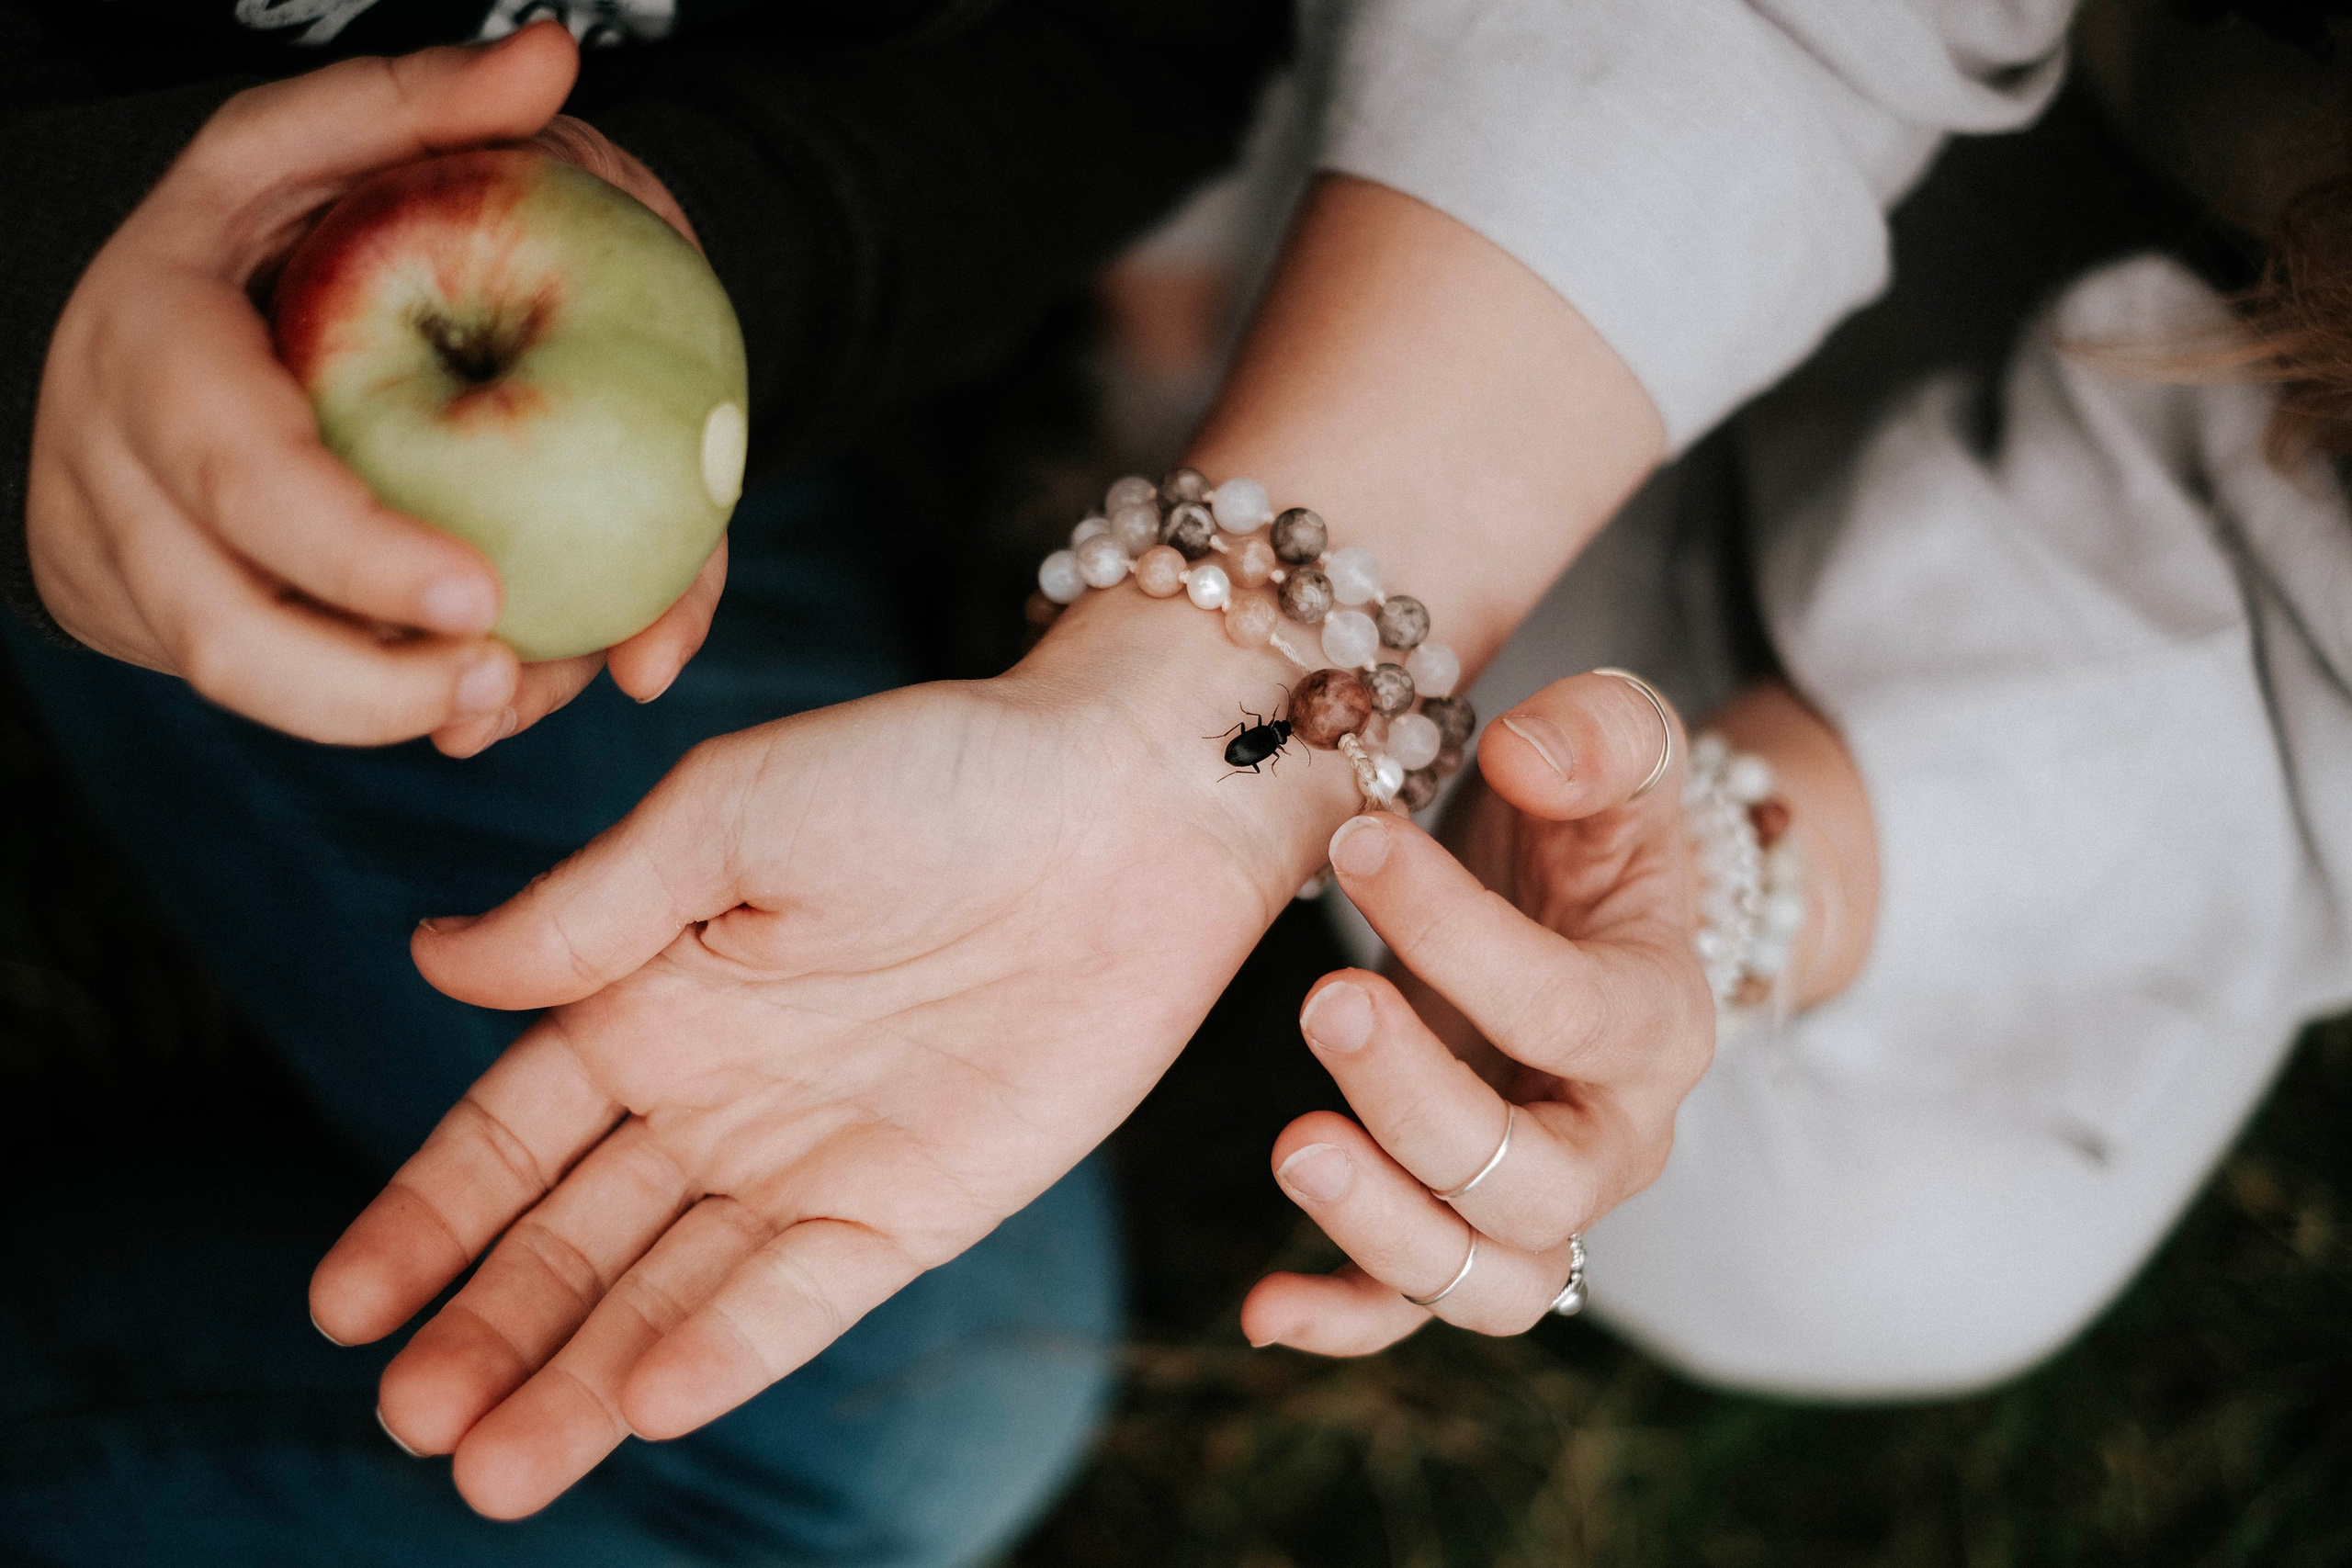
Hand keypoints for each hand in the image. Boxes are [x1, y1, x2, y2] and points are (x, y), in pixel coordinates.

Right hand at [25, 23, 719, 751]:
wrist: (108, 322)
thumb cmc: (232, 237)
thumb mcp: (298, 150)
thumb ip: (412, 109)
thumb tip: (549, 57)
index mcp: (153, 355)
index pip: (242, 475)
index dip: (354, 552)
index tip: (481, 593)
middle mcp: (117, 478)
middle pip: (229, 629)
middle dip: (371, 686)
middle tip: (509, 678)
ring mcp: (126, 563)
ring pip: (246, 684)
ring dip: (381, 714)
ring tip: (507, 700)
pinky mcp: (157, 620)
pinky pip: (268, 690)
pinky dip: (374, 706)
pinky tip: (470, 697)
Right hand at [307, 598, 1356, 1517]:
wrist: (1128, 799)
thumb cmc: (929, 770)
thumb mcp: (732, 814)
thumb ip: (589, 908)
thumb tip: (432, 961)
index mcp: (658, 996)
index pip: (513, 1133)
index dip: (428, 1217)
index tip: (342, 1304)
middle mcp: (725, 1093)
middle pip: (579, 1238)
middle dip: (491, 1327)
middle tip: (409, 1416)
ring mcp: (819, 1155)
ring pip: (675, 1288)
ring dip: (584, 1377)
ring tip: (490, 1468)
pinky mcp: (923, 1201)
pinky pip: (810, 1289)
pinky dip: (734, 1346)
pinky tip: (651, 1402)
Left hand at [1240, 673, 1714, 1353]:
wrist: (1592, 911)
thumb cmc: (1594, 826)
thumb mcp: (1617, 746)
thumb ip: (1598, 732)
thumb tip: (1527, 755)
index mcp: (1659, 1019)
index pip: (1569, 1010)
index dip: (1460, 934)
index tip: (1358, 841)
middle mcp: (1614, 1138)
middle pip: (1534, 1181)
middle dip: (1423, 1102)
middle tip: (1327, 1002)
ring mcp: (1540, 1201)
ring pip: (1487, 1278)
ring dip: (1383, 1225)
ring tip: (1292, 1143)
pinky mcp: (1458, 1225)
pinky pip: (1410, 1310)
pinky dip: (1341, 1319)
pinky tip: (1257, 1308)